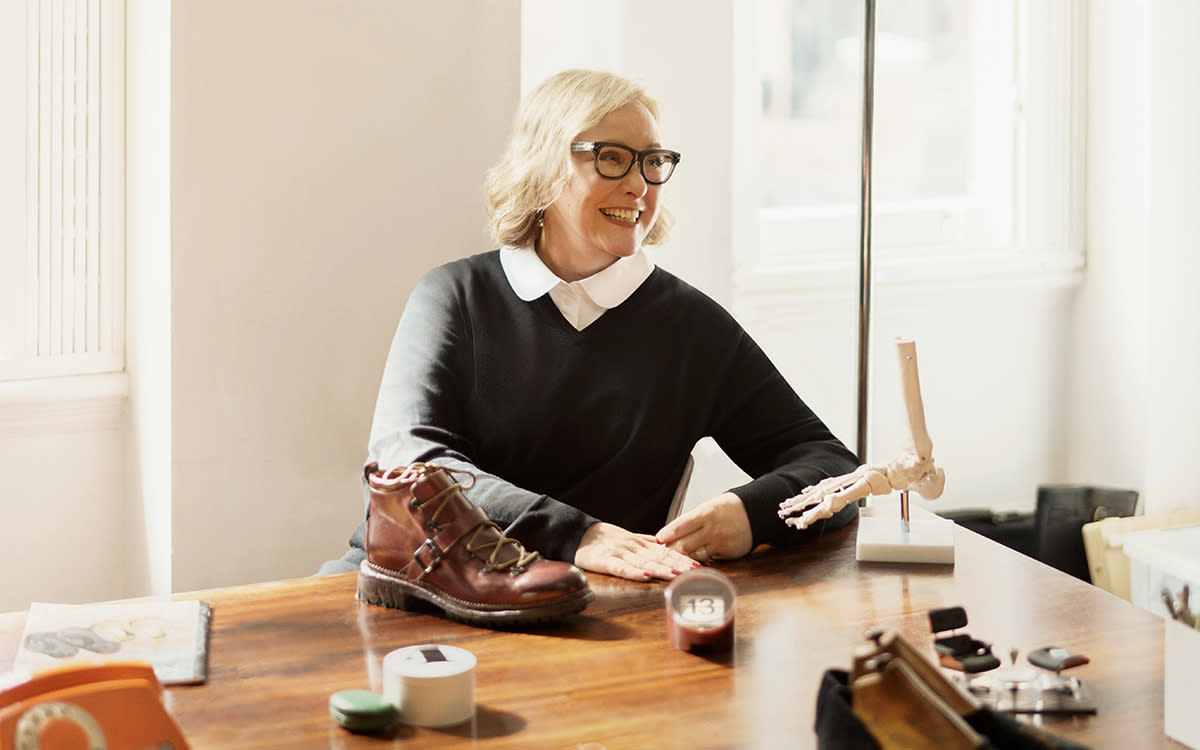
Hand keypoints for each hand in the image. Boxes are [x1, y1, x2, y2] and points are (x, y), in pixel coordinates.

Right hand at [574, 522, 698, 581]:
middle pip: (659, 557)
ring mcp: (619, 553)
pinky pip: (621, 567)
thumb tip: (664, 546)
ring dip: (662, 569)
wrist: (575, 533)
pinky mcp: (604, 561)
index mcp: (639, 543)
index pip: (664, 551)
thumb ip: (645, 543)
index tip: (698, 564)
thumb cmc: (602, 539)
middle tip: (695, 571)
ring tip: (678, 575)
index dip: (681, 558)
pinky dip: (633, 572)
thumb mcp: (627, 539)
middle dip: (678, 564)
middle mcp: (633, 547)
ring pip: (644, 562)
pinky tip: (645, 576)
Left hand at [655, 492, 752, 562]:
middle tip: (660, 553)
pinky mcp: (727, 553)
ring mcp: (719, 542)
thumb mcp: (708, 507)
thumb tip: (671, 532)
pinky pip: (708, 559)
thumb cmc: (727, 509)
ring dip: (682, 558)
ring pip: (694, 555)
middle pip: (683, 545)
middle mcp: (711, 528)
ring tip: (672, 560)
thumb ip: (691, 520)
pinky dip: (698, 560)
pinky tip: (691, 561)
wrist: (755, 512)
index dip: (666, 536)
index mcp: (704, 513)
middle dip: (670, 550)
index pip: (679, 527)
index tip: (657, 540)